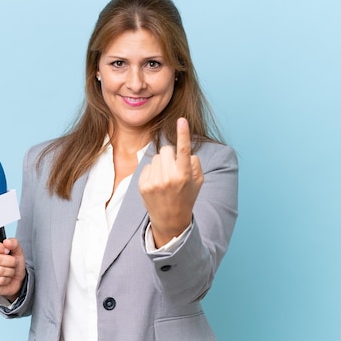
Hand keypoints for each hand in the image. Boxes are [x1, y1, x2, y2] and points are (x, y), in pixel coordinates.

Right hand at [0, 237, 25, 300]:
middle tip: (12, 262)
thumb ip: (14, 243)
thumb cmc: (14, 264)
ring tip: (9, 270)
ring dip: (10, 271)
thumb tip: (6, 242)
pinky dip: (7, 279)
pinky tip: (5, 277)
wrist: (16, 278)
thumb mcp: (17, 251)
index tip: (7, 251)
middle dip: (10, 262)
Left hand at [139, 117, 203, 246]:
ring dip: (161, 164)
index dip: (183, 134)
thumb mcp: (198, 181)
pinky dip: (152, 172)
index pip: (184, 150)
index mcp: (184, 175)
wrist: (170, 220)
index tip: (181, 120)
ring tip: (165, 179)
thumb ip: (193, 162)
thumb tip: (183, 150)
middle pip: (166, 149)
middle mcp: (169, 178)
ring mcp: (154, 182)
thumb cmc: (186, 196)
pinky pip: (147, 166)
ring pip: (156, 157)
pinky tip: (157, 184)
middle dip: (170, 155)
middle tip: (174, 169)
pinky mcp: (143, 185)